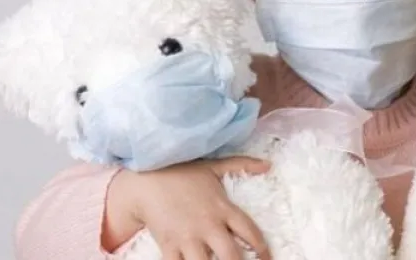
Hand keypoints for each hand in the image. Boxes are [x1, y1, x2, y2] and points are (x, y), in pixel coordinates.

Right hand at [105, 156, 271, 259]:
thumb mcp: (214, 166)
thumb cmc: (182, 172)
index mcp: (223, 209)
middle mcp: (208, 226)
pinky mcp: (168, 245)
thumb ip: (242, 164)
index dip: (262, 248)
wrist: (147, 177)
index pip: (250, 231)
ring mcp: (188, 238)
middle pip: (231, 256)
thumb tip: (268, 164)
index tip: (266, 257)